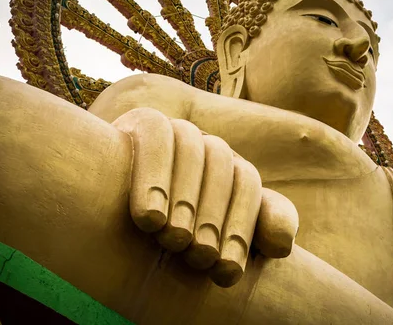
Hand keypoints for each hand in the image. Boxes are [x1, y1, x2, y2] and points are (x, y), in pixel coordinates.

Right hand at [113, 107, 298, 286]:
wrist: (110, 205)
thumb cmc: (173, 234)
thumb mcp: (216, 238)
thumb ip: (257, 231)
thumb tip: (282, 244)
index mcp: (231, 168)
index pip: (247, 184)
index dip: (241, 227)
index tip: (225, 271)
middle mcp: (208, 144)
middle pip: (222, 163)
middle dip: (213, 214)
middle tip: (198, 256)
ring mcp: (178, 129)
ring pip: (194, 146)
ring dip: (186, 196)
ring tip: (174, 239)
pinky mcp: (145, 122)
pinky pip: (157, 134)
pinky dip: (155, 175)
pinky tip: (149, 216)